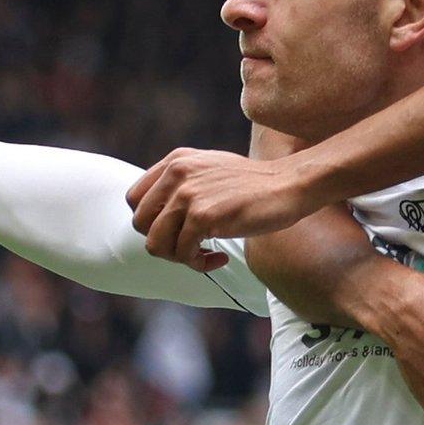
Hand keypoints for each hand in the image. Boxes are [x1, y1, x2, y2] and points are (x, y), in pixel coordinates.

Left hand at [125, 148, 312, 268]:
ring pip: (155, 244)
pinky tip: (221, 257)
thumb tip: (157, 218)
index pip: (134, 199)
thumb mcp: (209, 171)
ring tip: (205, 255)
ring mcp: (188, 194)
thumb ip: (182, 184)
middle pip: (140, 224)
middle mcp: (176, 173)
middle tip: (192, 248)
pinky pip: (183, 253)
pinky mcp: (203, 215)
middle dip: (164, 243)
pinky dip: (200, 264)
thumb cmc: (253, 185)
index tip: (177, 231)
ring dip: (180, 258)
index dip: (152, 223)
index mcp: (175, 161)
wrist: (289, 185)